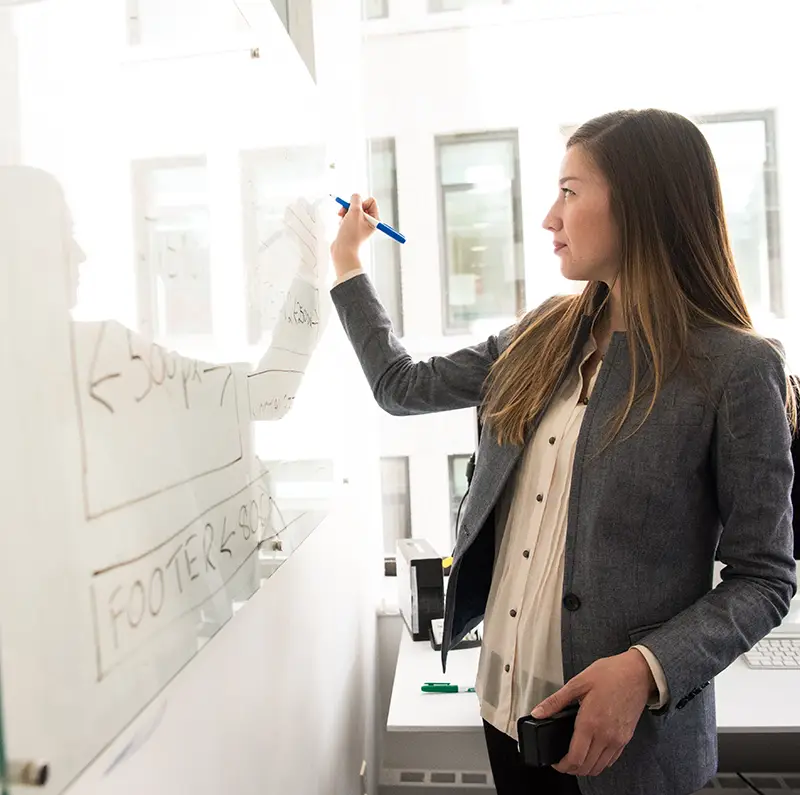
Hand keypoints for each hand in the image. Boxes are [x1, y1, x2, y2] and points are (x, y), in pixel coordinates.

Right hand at [330, 193, 378, 276]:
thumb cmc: (350, 234)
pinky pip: (348, 217)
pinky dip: (343, 219)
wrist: (342, 251)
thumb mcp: (354, 212)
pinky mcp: (352, 228)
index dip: (361, 202)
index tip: (356, 210)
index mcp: (375, 220)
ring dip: (346, 213)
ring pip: (353, 210)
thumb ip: (355, 200)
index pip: (371, 201)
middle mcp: (369, 222)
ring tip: (342, 220)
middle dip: (351, 207)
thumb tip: (355, 196)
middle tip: (344, 212)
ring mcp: (360, 226)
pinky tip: (341, 225)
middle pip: (361, 205)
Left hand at [531, 649, 655, 776]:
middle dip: (571, 769)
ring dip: (585, 768)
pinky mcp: (626, 739)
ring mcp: (618, 739)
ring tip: (574, 758)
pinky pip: (611, 760)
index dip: (562, 766)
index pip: (575, 758)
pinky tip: (592, 752)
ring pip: (599, 767)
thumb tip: (537, 713)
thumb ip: (556, 701)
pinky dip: (599, 762)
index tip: (555, 762)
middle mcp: (605, 736)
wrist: (638, 673)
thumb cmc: (609, 674)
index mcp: (590, 722)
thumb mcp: (578, 683)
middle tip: (562, 761)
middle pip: (587, 767)